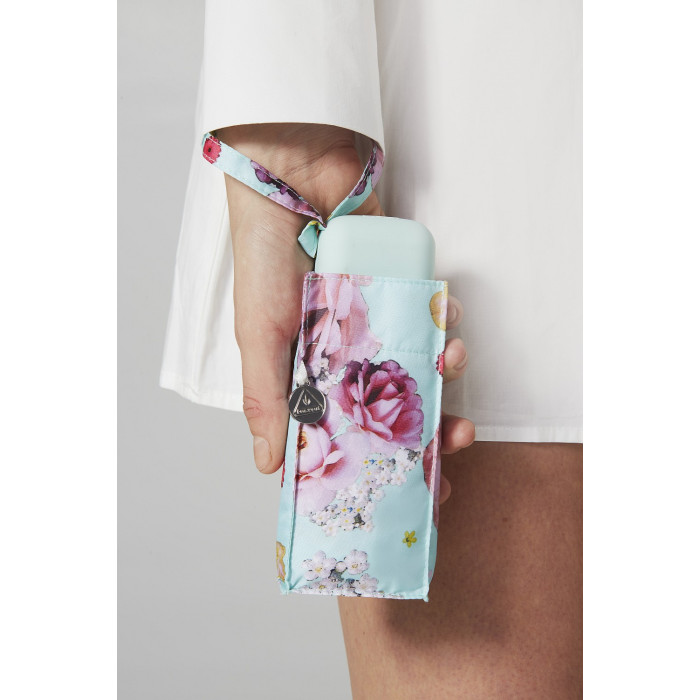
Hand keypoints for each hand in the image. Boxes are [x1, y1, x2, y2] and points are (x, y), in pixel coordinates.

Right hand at [220, 123, 473, 503]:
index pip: (352, 435)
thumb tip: (269, 466)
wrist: (292, 179)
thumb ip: (267, 399)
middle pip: (396, 407)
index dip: (384, 465)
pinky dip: (445, 323)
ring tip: (454, 363)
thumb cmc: (265, 260)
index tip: (421, 492)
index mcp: (311, 377)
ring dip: (446, 371)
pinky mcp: (398, 288)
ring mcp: (375, 323)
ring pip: (420, 364)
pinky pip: (430, 316)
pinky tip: (450, 322)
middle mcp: (347, 355)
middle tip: (458, 441)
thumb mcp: (260, 336)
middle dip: (432, 429)